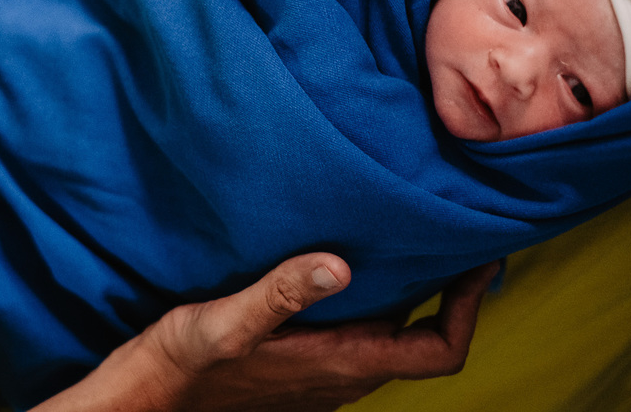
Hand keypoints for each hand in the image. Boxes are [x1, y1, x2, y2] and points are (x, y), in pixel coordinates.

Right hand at [31, 255, 499, 411]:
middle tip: (455, 235)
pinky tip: (355, 267)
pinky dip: (380, 304)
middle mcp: (345, 376)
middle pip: (424, 340)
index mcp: (341, 363)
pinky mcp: (305, 369)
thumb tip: (340, 264)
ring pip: (394, 338)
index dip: (470, 308)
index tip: (480, 258)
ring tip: (413, 240)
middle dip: (448, 292)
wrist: (150, 397)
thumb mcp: (228, 321)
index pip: (439, 349)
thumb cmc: (185, 363)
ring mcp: (327, 377)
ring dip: (415, 297)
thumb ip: (282, 293)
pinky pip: (363, 337)